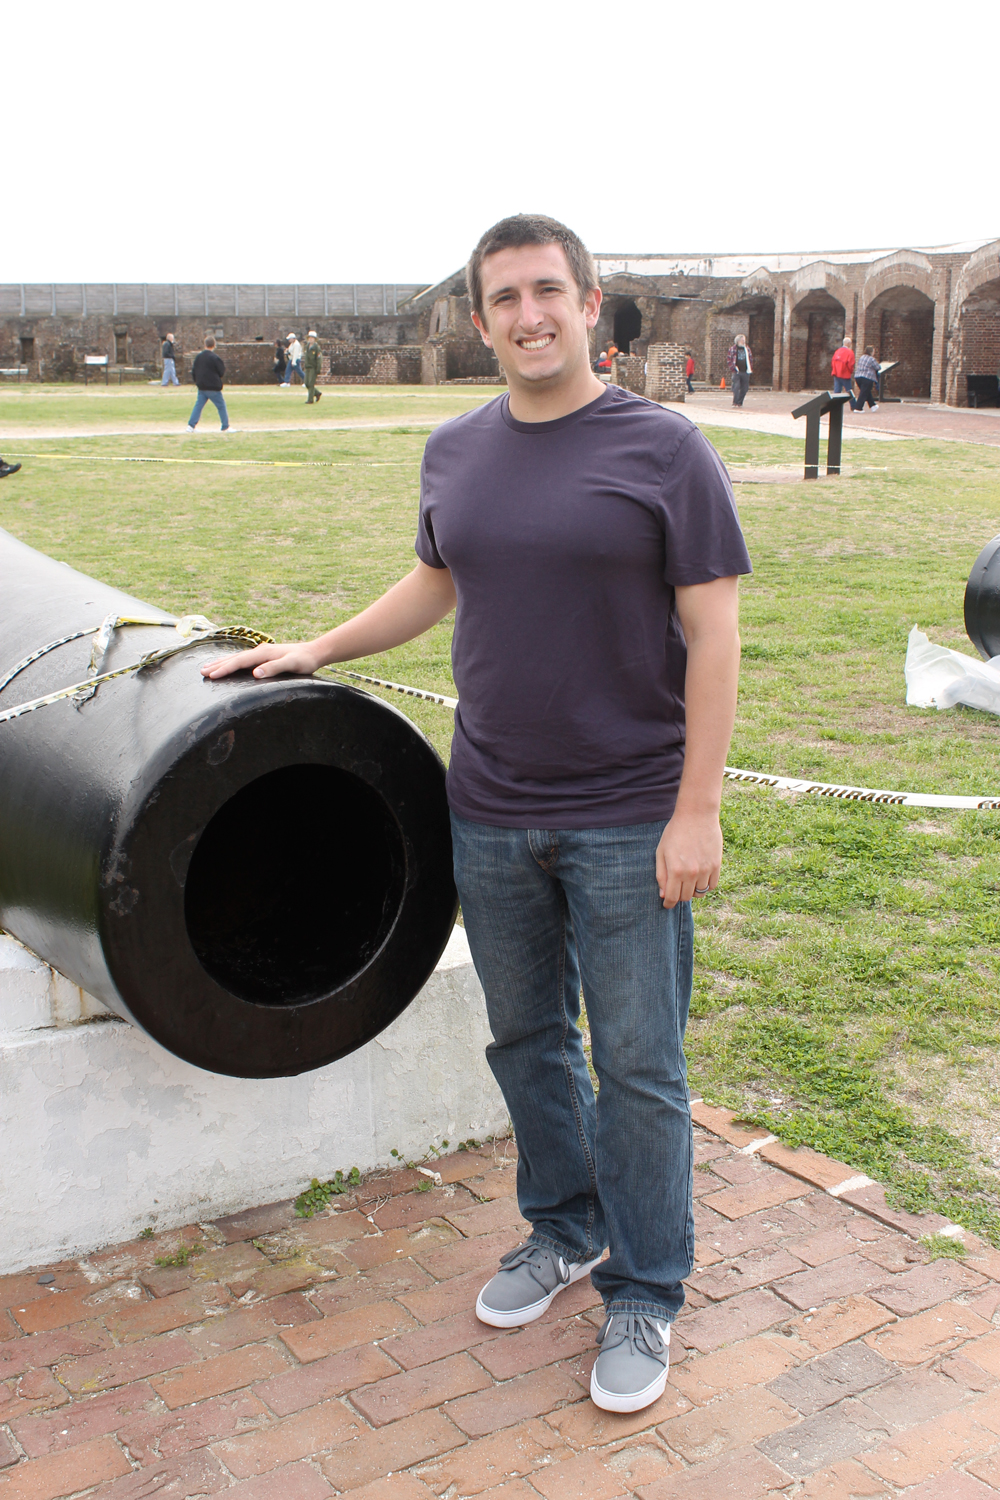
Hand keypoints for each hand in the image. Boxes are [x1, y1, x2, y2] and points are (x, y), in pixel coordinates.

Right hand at [200, 641, 321, 680]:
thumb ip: (274, 668)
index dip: (224, 669)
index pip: (239, 662)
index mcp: (263, 653)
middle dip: (217, 665)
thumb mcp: (291, 665)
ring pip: (236, 658)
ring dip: (221, 662)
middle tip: (201, 672)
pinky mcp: (263, 655)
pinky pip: (242, 659)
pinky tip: (227, 664)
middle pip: (233, 658)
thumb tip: (255, 673)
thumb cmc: (303, 661)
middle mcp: (259, 650)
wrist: (313, 652)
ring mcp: (260, 652)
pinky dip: (231, 661)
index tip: (211, 675)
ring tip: (207, 668)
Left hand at [655, 810, 721, 908]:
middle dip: (679, 895)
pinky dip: (705, 886)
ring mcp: (706, 870)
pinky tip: (699, 878)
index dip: (668, 903)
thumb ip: (661, 874)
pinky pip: (712, 886)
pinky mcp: (717, 865)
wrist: (697, 815)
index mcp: (675, 870)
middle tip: (676, 887)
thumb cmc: (675, 832)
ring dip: (692, 890)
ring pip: (700, 893)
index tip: (667, 904)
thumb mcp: (661, 851)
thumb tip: (664, 894)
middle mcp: (691, 873)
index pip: (672, 897)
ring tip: (688, 880)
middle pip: (686, 897)